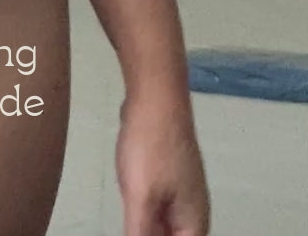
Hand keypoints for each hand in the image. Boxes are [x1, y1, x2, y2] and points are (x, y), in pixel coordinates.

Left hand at [114, 90, 209, 235]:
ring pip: (165, 225)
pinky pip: (157, 206)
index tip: (136, 230)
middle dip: (152, 233)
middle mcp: (193, 212)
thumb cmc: (151, 148)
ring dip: (147, 227)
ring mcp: (181, 191)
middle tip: (128, 222)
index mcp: (193, 224)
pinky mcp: (167, 175)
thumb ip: (139, 232)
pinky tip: (129, 209)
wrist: (157, 99)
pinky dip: (145, 213)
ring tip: (128, 217)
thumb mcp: (141, 197)